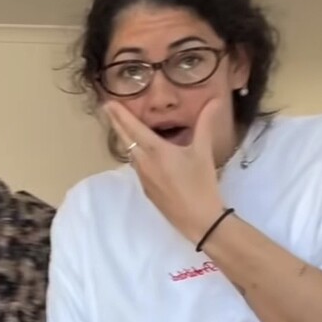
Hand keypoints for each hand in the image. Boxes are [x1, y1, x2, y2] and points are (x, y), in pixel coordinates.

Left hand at [103, 98, 224, 243]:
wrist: (198, 220)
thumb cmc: (200, 185)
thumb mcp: (203, 152)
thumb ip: (205, 124)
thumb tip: (214, 101)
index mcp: (155, 151)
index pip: (132, 128)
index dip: (119, 115)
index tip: (107, 103)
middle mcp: (143, 163)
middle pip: (125, 139)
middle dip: (116, 123)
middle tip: (107, 110)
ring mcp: (143, 178)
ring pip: (130, 154)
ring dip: (125, 139)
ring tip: (123, 127)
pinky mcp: (147, 189)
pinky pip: (137, 166)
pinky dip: (135, 154)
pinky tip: (142, 152)